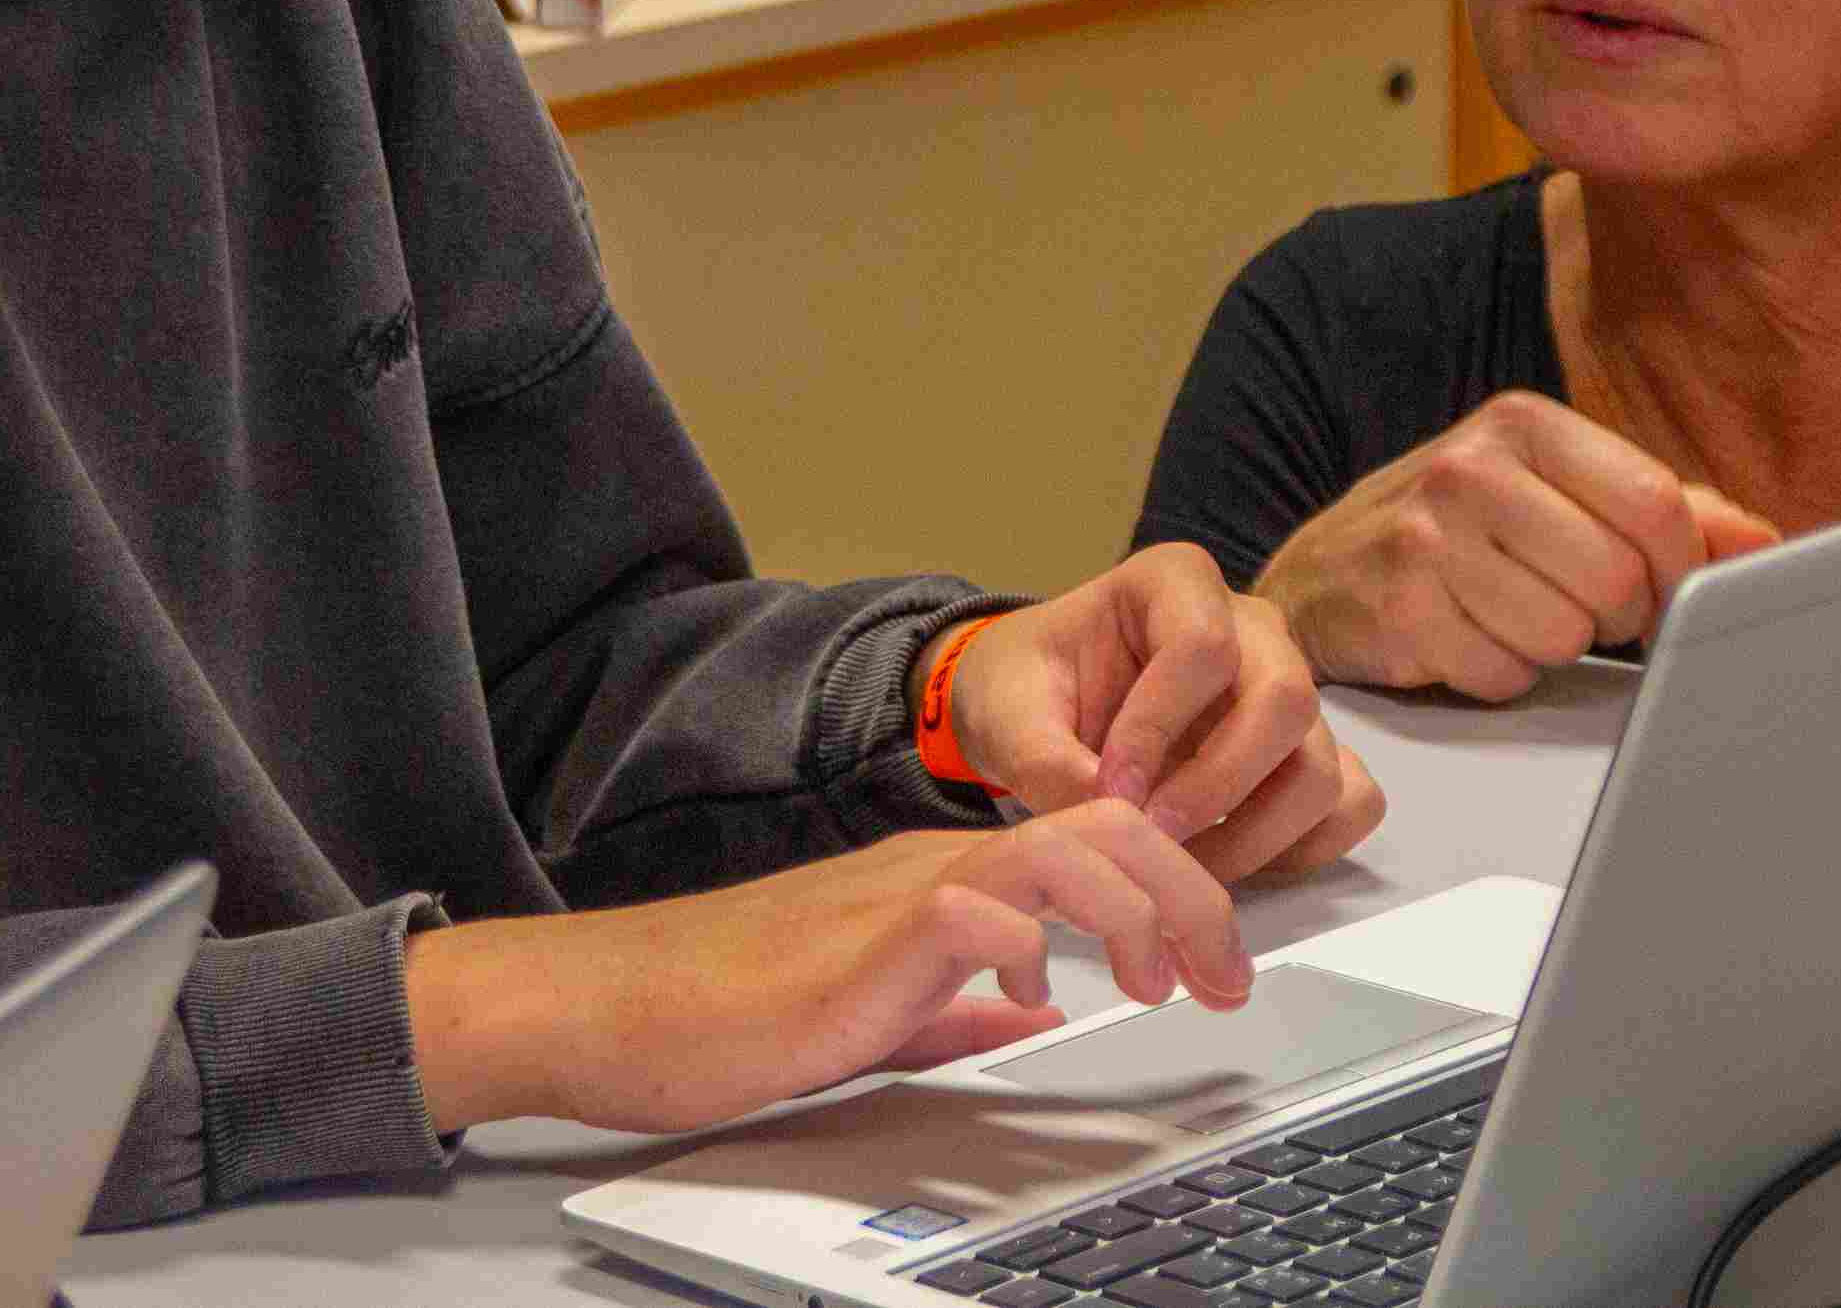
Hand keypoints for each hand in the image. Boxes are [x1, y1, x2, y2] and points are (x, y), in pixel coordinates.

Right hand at [408, 801, 1251, 1135]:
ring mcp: (902, 891)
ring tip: (1162, 984)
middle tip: (1226, 980)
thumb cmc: (723, 1010)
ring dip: (1142, 913)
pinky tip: (1044, 989)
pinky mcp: (865, 935)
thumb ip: (963, 1004)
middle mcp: (937, 864)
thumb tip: (1042, 1010)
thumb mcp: (880, 1012)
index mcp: (945, 879)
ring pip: (1064, 851)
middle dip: (1194, 895)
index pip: (1098, 843)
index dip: (1179, 894)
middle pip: (1110, 827)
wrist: (614, 1006)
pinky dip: (1036, 941)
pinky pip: (978, 910)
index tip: (1213, 970)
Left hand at [939, 545, 1384, 881]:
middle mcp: (1250, 627)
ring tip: (1178, 865)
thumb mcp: (1005, 714)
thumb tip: (1113, 817)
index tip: (1111, 790)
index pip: (1202, 645)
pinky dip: (1300, 847)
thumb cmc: (1025, 691)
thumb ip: (1044, 761)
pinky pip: (1349, 802)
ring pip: (1321, 764)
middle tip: (1154, 838)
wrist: (1038, 711)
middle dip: (1219, 786)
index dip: (1159, 727)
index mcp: (1173, 583)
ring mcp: (1287, 689)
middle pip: (1286, 698)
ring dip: (1256, 835)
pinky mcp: (1305, 751)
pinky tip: (1228, 862)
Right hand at [1255, 393, 1780, 698]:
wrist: (1320, 576)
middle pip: (1617, 580)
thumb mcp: (1557, 494)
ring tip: (1509, 616)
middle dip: (1611, 618)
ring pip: (1563, 635)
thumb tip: (1767, 545)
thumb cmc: (1460, 532)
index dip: (1677, 571)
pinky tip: (1465, 639)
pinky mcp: (1397, 608)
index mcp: (1525, 423)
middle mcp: (1470, 467)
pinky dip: (1497, 676)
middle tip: (1573, 608)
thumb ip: (1668, 511)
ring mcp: (1425, 536)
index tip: (1660, 593)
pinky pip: (1502, 674)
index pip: (1656, 505)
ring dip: (1550, 649)